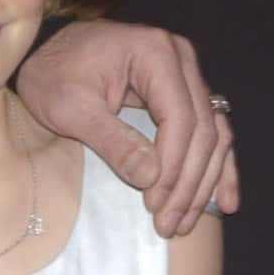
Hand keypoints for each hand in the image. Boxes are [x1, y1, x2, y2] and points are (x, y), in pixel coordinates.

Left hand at [15, 19, 238, 235]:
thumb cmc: (54, 75)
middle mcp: (180, 58)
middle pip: (202, 128)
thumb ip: (112, 139)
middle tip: (169, 223)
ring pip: (212, 133)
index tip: (154, 204)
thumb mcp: (71, 107)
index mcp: (154, 51)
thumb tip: (152, 177)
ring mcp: (185, 72)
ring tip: (186, 221)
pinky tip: (223, 199)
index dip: (173, 166)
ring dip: (203, 181)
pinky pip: (210, 128)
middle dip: (188, 182)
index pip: (179, 117)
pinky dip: (217, 165)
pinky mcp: (183, 90)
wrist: (49, 54)